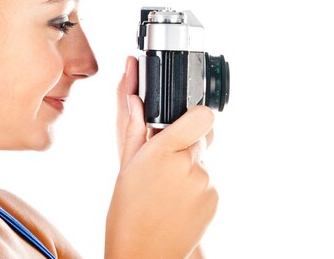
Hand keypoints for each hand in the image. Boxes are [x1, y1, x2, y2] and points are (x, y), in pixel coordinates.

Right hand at [105, 56, 217, 258]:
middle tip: (164, 162)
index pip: (203, 116)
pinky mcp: (215, 200)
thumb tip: (136, 99)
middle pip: (200, 137)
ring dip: (189, 166)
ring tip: (166, 188)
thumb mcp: (127, 165)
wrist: (144, 253)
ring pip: (203, 160)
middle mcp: (191, 165)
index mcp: (165, 151)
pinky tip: (176, 201)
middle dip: (185, 142)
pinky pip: (208, 181)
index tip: (185, 119)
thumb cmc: (128, 210)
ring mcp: (206, 184)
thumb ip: (135, 128)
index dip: (196, 114)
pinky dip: (195, 186)